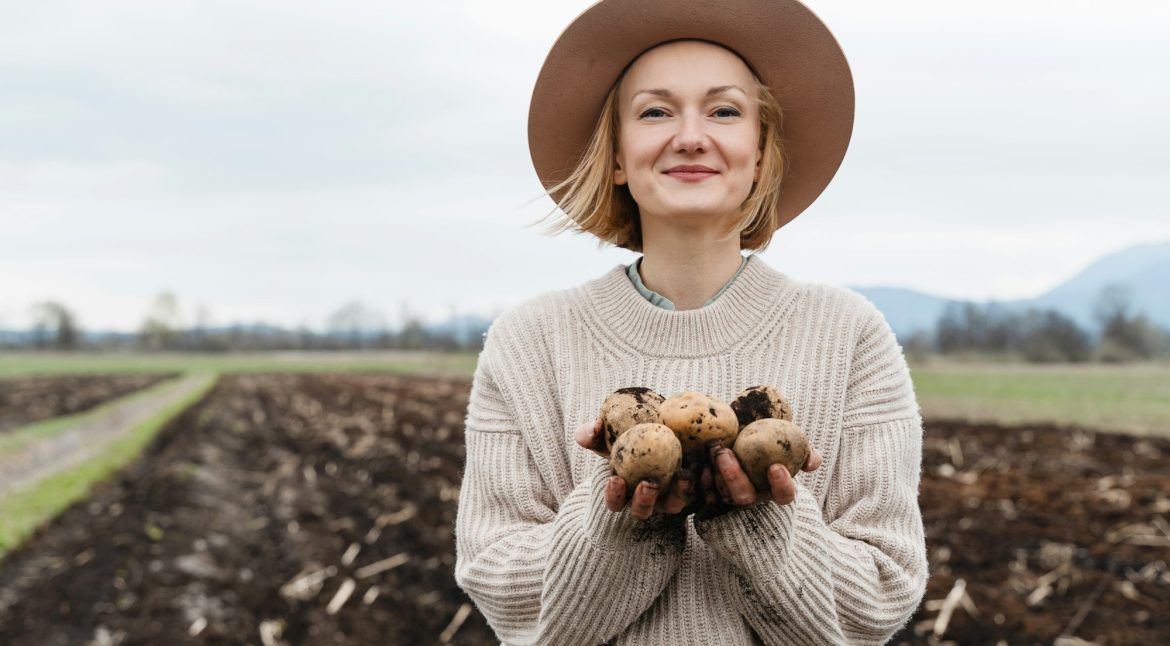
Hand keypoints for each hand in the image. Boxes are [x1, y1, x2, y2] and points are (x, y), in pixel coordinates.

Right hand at [574, 418, 694, 520]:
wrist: (654, 432)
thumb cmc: (623, 437)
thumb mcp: (605, 435)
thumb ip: (592, 433)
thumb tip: (594, 427)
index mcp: (623, 492)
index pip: (615, 502)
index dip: (614, 496)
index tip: (616, 480)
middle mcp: (646, 500)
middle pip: (643, 511)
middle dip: (645, 501)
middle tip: (649, 483)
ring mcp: (668, 497)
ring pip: (673, 504)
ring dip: (677, 494)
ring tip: (682, 474)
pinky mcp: (690, 488)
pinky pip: (697, 489)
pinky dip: (700, 479)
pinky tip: (702, 463)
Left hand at [701, 440, 822, 507]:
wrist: (741, 437)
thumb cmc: (768, 439)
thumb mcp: (787, 441)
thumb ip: (803, 450)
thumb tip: (812, 461)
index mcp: (774, 489)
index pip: (783, 495)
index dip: (782, 485)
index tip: (776, 466)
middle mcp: (752, 496)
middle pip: (744, 497)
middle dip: (735, 478)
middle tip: (726, 453)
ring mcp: (729, 497)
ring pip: (721, 494)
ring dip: (716, 473)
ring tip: (714, 448)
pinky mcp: (710, 493)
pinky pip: (704, 491)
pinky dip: (702, 480)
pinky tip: (701, 464)